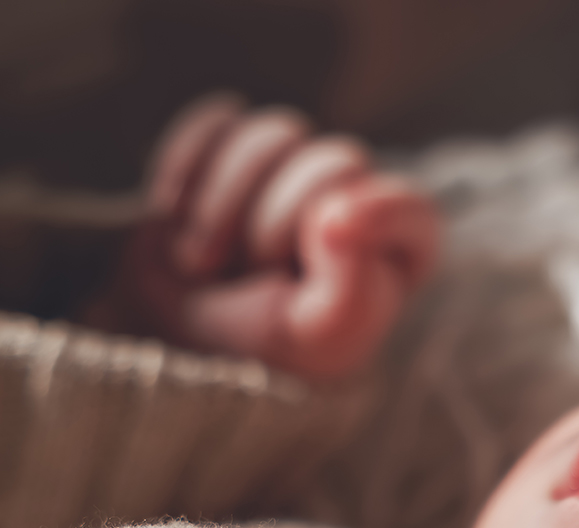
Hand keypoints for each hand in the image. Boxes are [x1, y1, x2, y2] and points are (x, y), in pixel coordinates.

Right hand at [98, 93, 440, 380]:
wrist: (167, 345)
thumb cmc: (259, 355)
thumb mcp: (314, 341)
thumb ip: (351, 292)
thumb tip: (338, 215)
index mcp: (391, 253)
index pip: (411, 210)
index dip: (372, 214)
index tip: (328, 234)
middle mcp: (347, 201)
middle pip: (334, 163)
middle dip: (275, 227)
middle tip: (250, 277)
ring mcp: (286, 170)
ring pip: (273, 136)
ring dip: (223, 204)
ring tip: (202, 262)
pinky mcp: (228, 148)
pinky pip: (216, 122)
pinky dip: (186, 169)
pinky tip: (173, 216)